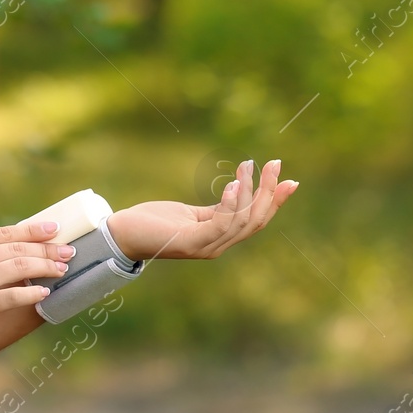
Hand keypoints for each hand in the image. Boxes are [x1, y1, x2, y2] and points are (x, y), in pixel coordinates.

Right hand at [0, 221, 74, 357]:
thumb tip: (17, 252)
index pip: (5, 232)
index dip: (33, 230)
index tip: (54, 230)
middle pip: (16, 248)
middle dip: (47, 250)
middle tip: (68, 252)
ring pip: (19, 267)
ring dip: (45, 267)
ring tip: (62, 270)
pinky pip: (15, 296)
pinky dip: (33, 293)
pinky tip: (45, 292)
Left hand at [106, 159, 297, 261]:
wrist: (122, 235)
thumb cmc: (154, 222)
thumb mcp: (191, 213)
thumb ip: (216, 210)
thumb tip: (239, 193)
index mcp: (219, 239)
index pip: (256, 221)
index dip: (275, 202)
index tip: (291, 180)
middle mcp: (217, 247)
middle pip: (255, 221)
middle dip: (269, 192)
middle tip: (276, 164)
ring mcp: (205, 248)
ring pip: (241, 222)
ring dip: (250, 192)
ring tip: (249, 166)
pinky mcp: (190, 244)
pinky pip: (220, 225)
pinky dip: (231, 205)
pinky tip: (234, 184)